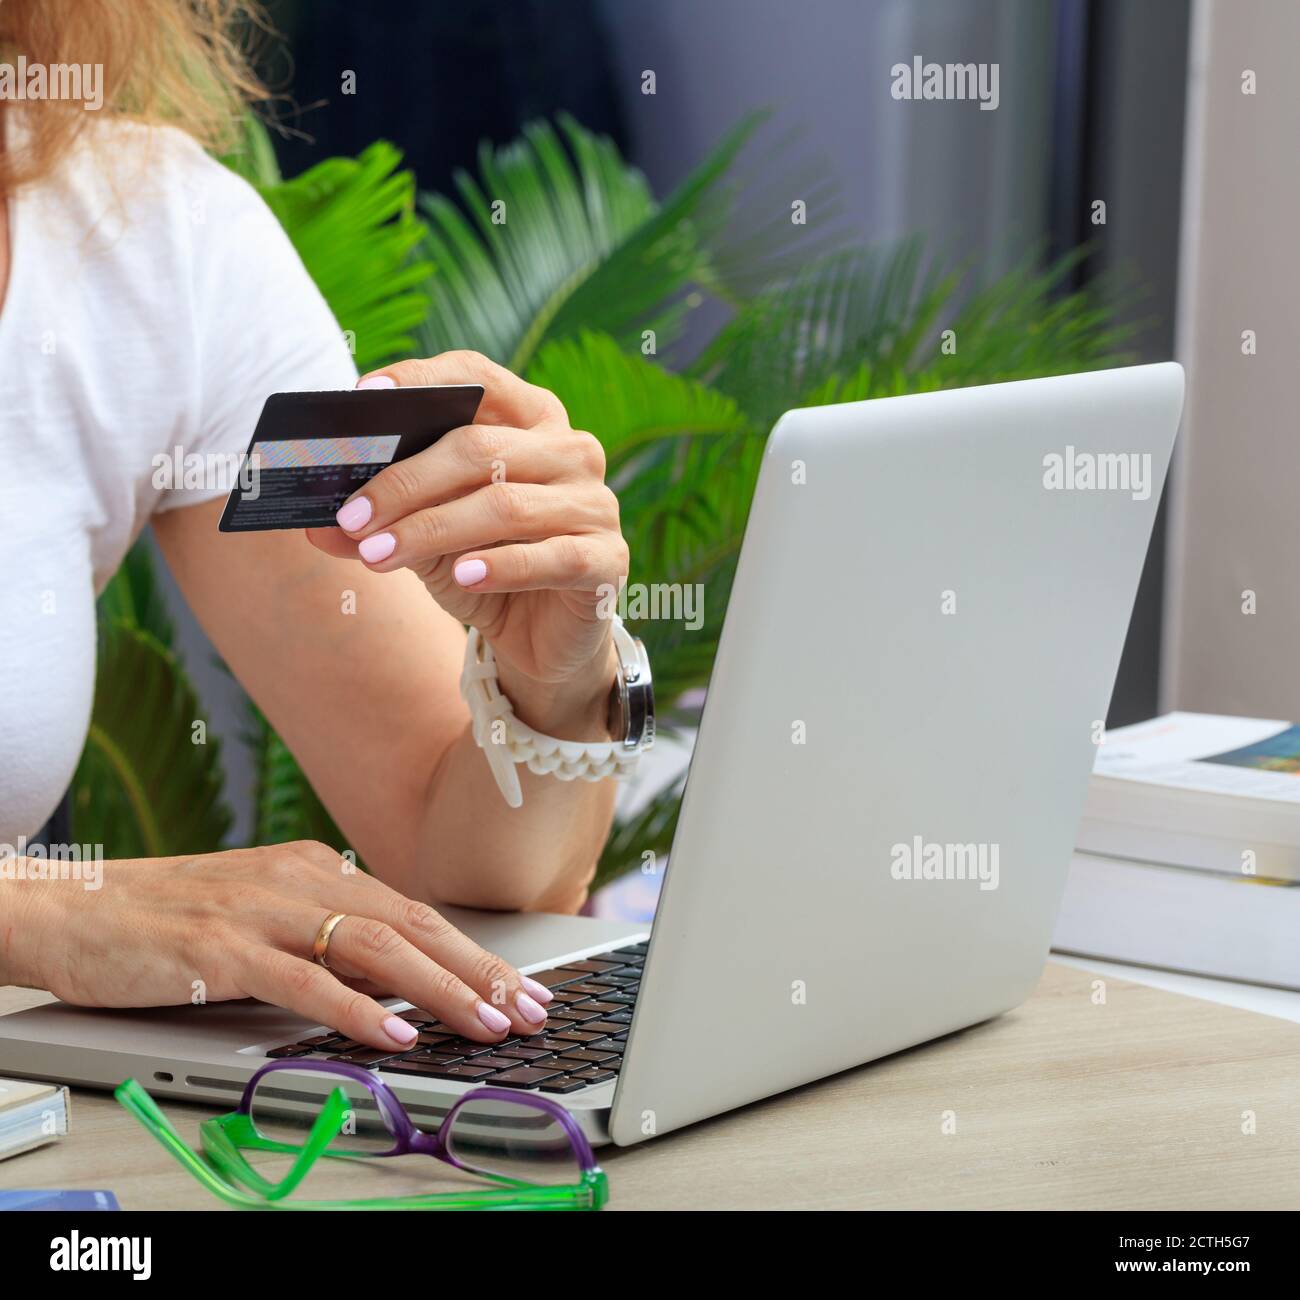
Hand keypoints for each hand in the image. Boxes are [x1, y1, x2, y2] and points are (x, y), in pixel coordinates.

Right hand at [10, 843, 555, 1050]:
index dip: (474, 952)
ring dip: (440, 990)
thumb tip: (395, 978)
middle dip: (480, 971)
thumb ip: (324, 937)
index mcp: (316, 869)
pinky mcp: (221, 951)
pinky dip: (357, 1009)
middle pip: (412, 925)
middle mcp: (301, 882)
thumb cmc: (173, 918)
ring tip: (487, 1023)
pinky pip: (305, 983)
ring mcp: (263, 913)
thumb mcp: (263, 913)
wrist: (77, 908)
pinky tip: (396, 1034)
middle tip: (530, 1009)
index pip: (414, 912)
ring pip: (374, 949)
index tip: (521, 987)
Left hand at [306, 351, 627, 729]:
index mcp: (532, 419)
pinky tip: (462, 578)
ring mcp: (596, 503)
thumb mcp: (423, 542)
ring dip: (433, 530)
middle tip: (352, 517)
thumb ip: (380, 524)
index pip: (477, 376)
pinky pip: (551, 557)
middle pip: (480, 449)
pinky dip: (501, 566)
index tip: (363, 397)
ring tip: (379, 555)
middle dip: (405, 484)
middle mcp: (572, 450)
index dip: (421, 379)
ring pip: (506, 505)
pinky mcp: (608, 560)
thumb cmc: (484, 569)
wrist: (542, 642)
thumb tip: (316, 524)